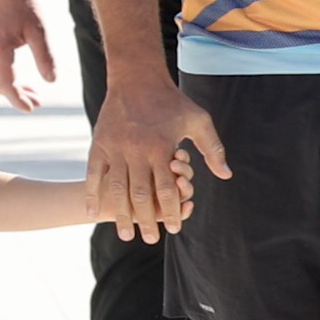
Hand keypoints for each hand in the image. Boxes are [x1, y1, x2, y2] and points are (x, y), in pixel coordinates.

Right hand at [0, 0, 54, 113]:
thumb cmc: (24, 3)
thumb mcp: (39, 31)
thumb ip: (45, 57)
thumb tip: (51, 80)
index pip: (6, 84)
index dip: (18, 99)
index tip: (32, 108)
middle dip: (16, 96)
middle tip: (37, 102)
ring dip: (12, 87)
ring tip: (33, 93)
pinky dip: (6, 76)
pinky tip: (21, 78)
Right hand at [90, 74, 224, 242]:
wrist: (137, 79)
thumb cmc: (172, 102)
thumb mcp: (199, 120)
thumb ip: (213, 149)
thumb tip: (226, 175)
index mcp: (162, 148)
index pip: (167, 189)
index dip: (171, 212)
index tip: (175, 229)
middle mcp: (137, 151)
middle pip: (141, 195)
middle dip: (147, 220)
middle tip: (151, 239)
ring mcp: (115, 149)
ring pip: (117, 189)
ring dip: (121, 214)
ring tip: (125, 234)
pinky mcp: (99, 145)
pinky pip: (93, 175)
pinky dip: (92, 194)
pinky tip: (93, 212)